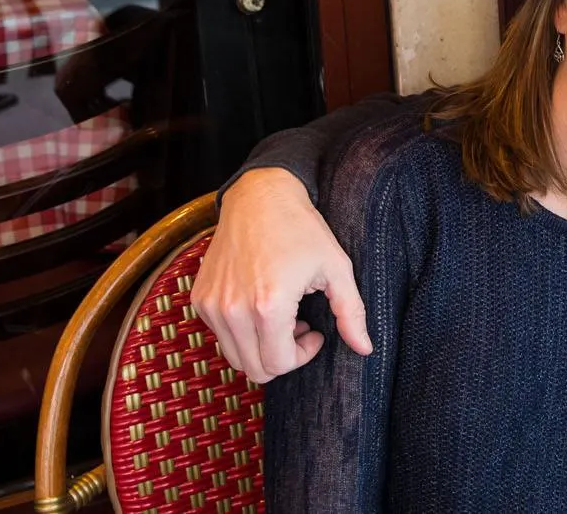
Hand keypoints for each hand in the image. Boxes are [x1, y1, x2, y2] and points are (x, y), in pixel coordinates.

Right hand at [191, 168, 371, 381]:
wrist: (260, 198)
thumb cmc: (302, 230)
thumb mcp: (336, 268)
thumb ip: (351, 313)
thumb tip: (366, 349)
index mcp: (268, 306)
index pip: (278, 364)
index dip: (302, 355)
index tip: (314, 331)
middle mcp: (233, 310)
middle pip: (254, 368)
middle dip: (282, 356)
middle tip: (299, 326)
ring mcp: (212, 305)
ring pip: (234, 356)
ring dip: (261, 346)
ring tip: (281, 317)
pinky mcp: (200, 298)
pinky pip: (220, 335)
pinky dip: (242, 332)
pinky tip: (261, 304)